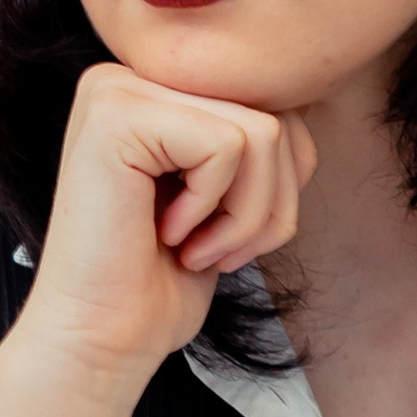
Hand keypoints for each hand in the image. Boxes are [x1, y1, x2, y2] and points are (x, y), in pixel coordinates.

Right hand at [0, 62, 314, 416]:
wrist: (101, 342)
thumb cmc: (160, 283)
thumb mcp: (228, 195)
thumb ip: (258, 139)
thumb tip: (315, 95)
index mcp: (156, 87)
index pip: (275, 104)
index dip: (279, 185)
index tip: (225, 237)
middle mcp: (131, 74)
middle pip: (275, 112)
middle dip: (271, 203)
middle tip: (217, 251)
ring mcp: (118, 89)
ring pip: (262, 131)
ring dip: (247, 215)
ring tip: (196, 247)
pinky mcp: (115, 114)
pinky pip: (228, 146)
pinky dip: (215, 209)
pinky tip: (168, 235)